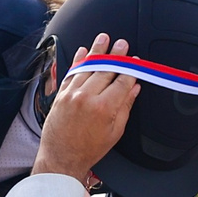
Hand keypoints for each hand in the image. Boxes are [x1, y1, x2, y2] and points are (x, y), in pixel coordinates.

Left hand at [33, 33, 139, 183]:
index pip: (122, 81)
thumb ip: (125, 107)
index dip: (131, 70)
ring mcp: (72, 94)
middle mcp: (87, 97)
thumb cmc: (88, 149)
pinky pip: (71, 72)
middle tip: (122, 43)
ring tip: (104, 38)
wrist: (61, 158)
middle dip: (116, 55)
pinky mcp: (60, 95)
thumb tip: (134, 89)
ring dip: (97, 51)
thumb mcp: (114, 132)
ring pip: (87, 67)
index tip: (136, 62)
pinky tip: (83, 51)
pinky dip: (78, 61)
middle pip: (106, 70)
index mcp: (104, 108)